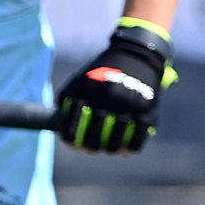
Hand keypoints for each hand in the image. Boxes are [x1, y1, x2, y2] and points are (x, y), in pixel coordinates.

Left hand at [56, 20, 167, 154]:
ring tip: (110, 150)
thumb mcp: (80, 78)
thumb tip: (58, 126)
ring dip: (112, 147)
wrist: (135, 53)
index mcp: (86, 89)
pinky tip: (127, 151)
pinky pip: (140, 131)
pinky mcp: (147, 104)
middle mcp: (106, 95)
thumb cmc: (102, 70)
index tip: (73, 145)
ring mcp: (128, 99)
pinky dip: (133, 145)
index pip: (74, 121)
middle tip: (92, 150)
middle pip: (95, 131)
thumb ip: (68, 99)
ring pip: (118, 134)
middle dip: (92, 146)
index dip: (72, 137)